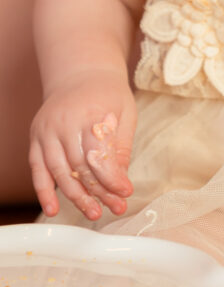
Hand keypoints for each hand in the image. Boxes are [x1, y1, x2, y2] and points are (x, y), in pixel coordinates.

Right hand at [29, 70, 135, 219]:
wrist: (80, 73)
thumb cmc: (107, 94)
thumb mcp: (125, 112)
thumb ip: (121, 147)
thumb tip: (122, 183)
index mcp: (89, 112)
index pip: (98, 153)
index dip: (111, 177)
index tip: (125, 193)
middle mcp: (63, 122)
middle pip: (80, 166)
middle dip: (99, 191)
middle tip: (116, 208)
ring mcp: (46, 130)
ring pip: (59, 171)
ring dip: (76, 196)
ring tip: (94, 213)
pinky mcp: (36, 138)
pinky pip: (38, 169)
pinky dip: (44, 190)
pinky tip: (53, 208)